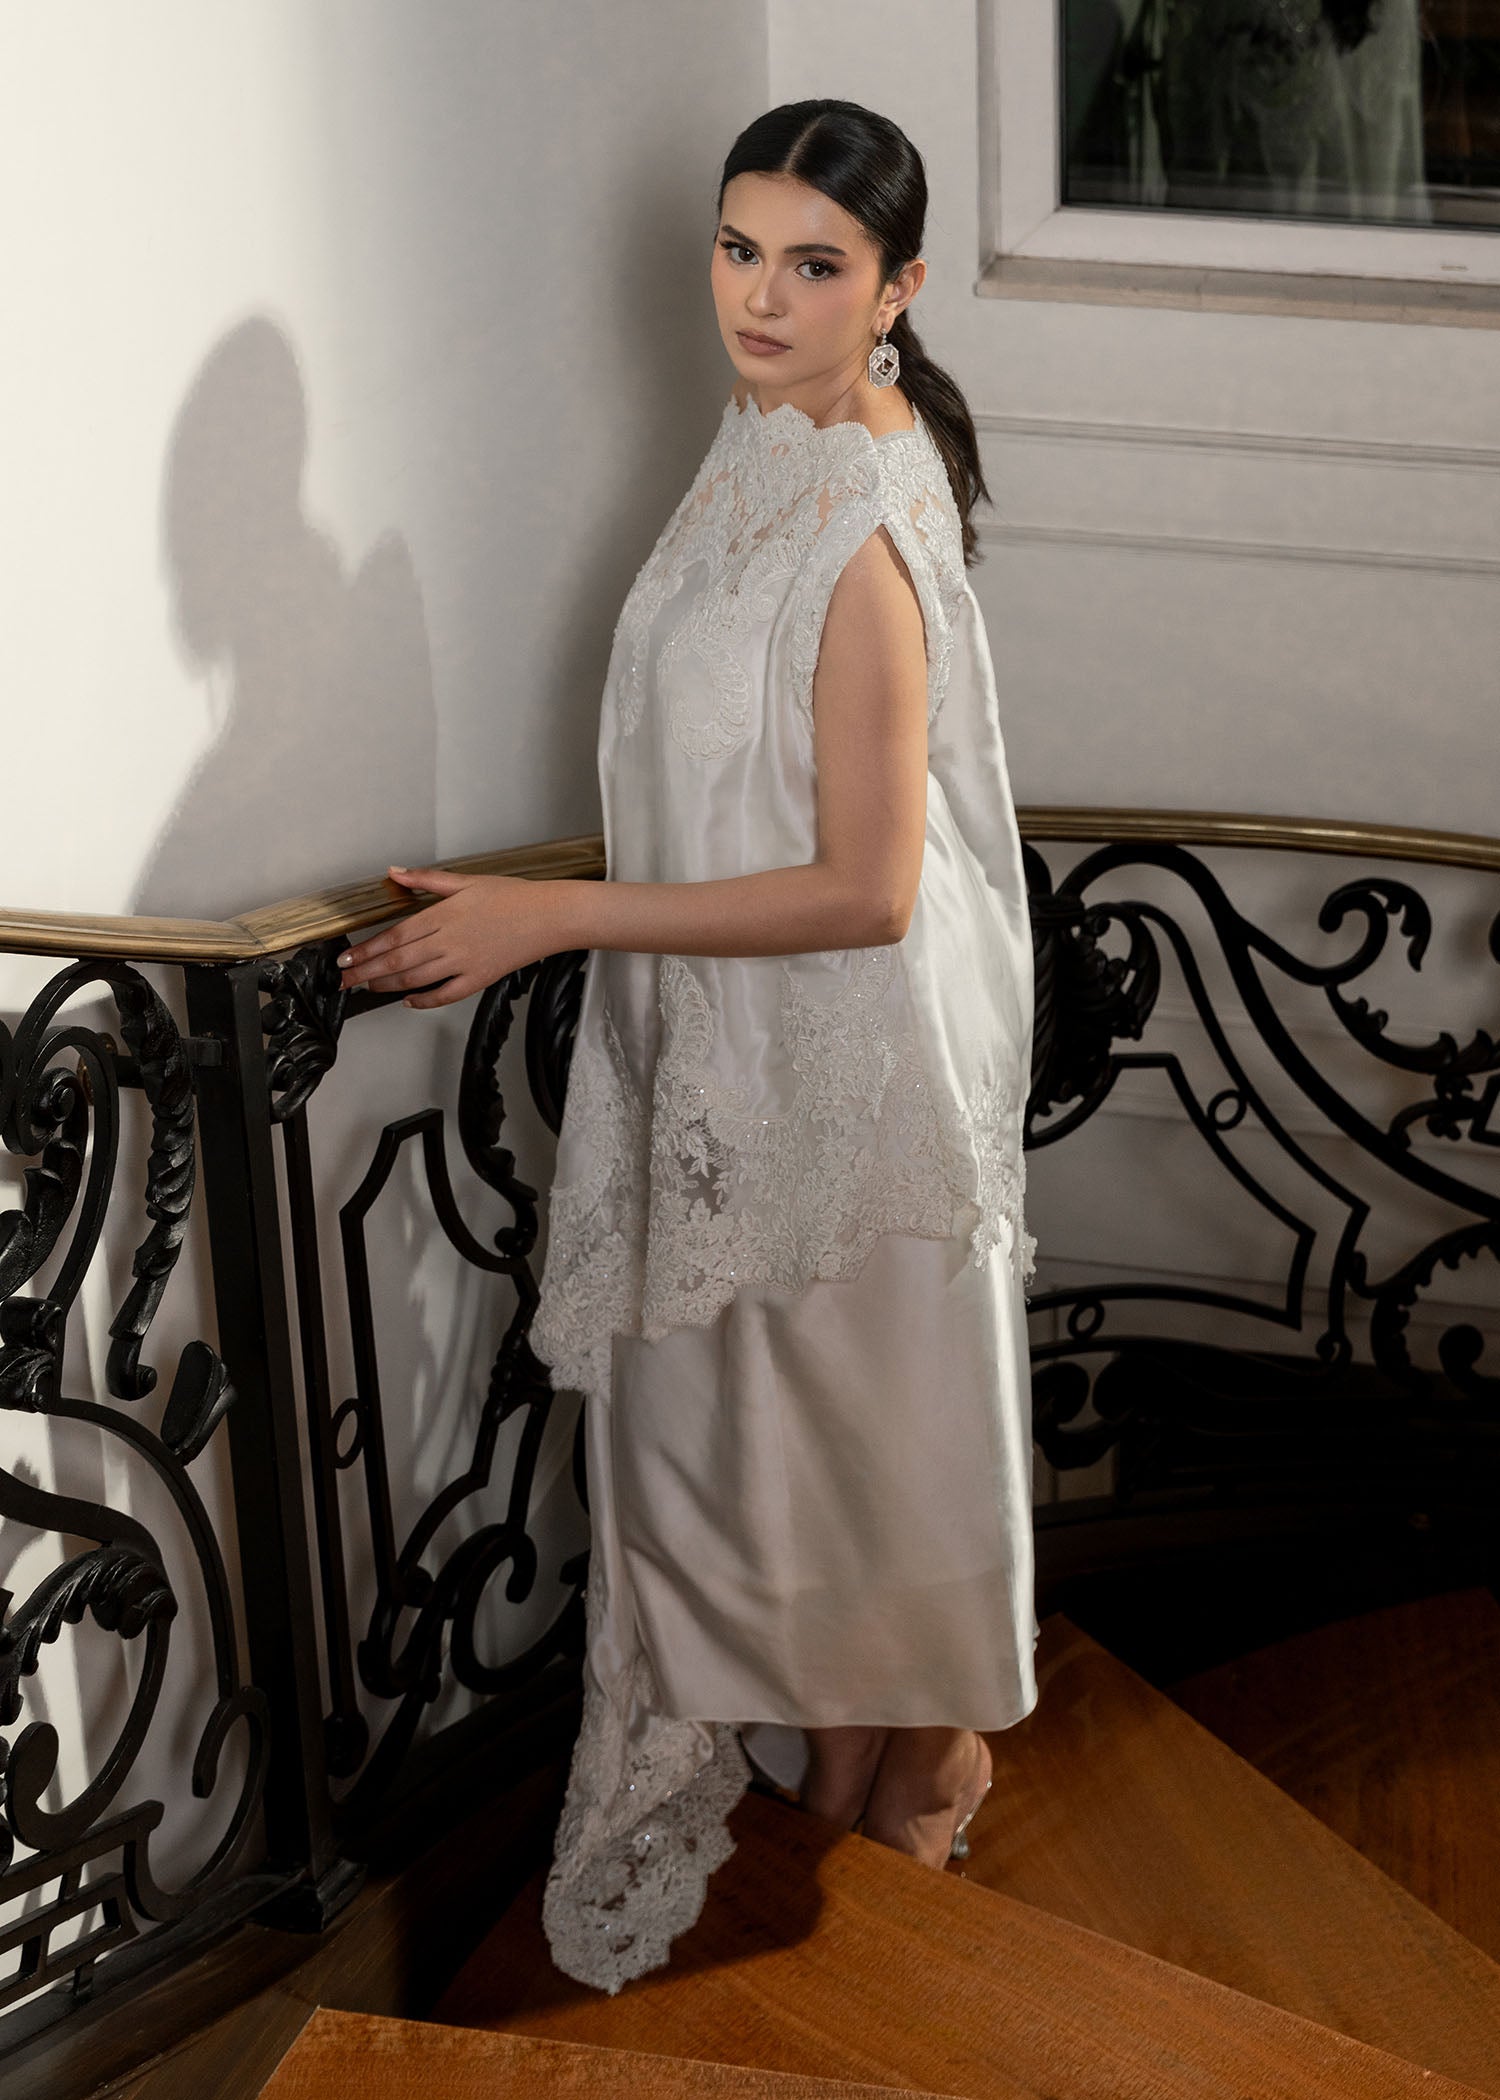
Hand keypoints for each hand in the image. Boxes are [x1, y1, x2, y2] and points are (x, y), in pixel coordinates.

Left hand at [336, 866, 571, 1008]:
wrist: (550, 916)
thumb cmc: (513, 897)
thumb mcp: (466, 880)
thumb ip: (426, 879)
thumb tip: (395, 873)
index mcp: (444, 915)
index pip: (395, 936)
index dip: (368, 949)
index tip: (347, 958)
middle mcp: (450, 941)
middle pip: (399, 961)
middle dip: (367, 972)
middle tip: (345, 980)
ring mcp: (464, 963)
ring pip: (417, 979)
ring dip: (388, 986)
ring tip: (368, 987)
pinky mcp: (479, 979)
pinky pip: (445, 995)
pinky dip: (424, 1001)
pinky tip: (408, 1001)